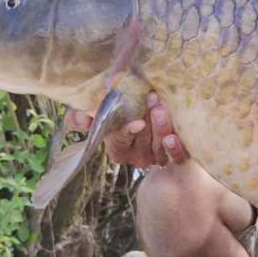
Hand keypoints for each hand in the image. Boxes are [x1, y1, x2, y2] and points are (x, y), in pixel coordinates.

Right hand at [63, 93, 189, 166]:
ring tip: (161, 106)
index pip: (119, 143)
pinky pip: (176, 158)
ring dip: (161, 128)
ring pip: (159, 148)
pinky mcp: (176, 156)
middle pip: (142, 143)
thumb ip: (82, 115)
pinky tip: (173, 136)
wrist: (156, 104)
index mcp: (118, 150)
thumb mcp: (101, 108)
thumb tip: (81, 119)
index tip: (136, 121)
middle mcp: (137, 157)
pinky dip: (174, 148)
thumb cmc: (124, 107)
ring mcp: (158, 158)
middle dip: (147, 122)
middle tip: (151, 98)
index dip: (127, 133)